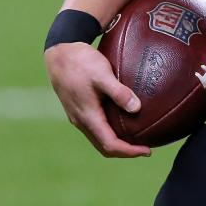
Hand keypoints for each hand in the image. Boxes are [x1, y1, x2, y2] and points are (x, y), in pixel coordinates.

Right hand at [45, 41, 151, 157]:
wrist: (59, 53)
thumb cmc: (80, 62)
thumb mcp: (102, 75)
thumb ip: (119, 92)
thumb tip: (137, 109)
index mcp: (87, 116)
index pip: (110, 144)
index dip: (129, 151)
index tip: (147, 151)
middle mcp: (81, 121)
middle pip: (104, 146)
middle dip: (125, 151)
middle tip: (144, 147)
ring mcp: (78, 115)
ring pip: (99, 138)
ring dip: (117, 141)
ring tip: (136, 136)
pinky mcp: (78, 108)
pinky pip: (96, 127)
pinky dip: (110, 130)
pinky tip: (121, 119)